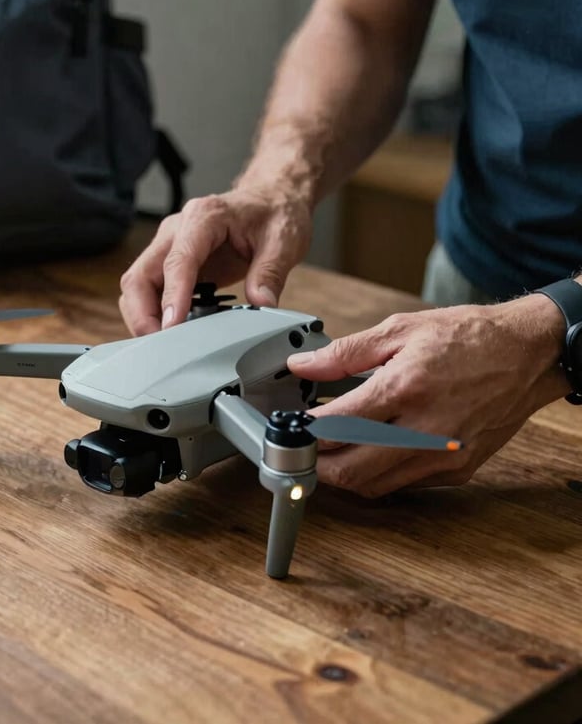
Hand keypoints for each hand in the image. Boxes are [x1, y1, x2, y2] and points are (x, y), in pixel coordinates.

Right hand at [119, 183, 313, 334]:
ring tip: (164, 344)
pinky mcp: (172, 261)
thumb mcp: (284, 241)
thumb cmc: (273, 213)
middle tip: (161, 345)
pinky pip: (151, 289)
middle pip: (141, 274)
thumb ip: (270, 272)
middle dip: (143, 313)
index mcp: (204, 217)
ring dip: (143, 316)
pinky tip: (172, 331)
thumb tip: (261, 304)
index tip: (172, 325)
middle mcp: (178, 229)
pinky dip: (153, 312)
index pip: (178, 260)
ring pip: (138, 283)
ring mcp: (170, 245)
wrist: (271, 199)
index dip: (173, 295)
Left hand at [287, 295, 568, 496]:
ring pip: (375, 486)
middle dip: (315, 465)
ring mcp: (444, 455)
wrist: (528, 353)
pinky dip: (378, 475)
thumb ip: (345, 353)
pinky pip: (404, 485)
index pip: (337, 426)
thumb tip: (304, 366)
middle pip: (351, 470)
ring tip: (328, 453)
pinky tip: (369, 454)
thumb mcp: (400, 329)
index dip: (304, 432)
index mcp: (406, 388)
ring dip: (344, 475)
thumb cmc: (467, 337)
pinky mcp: (458, 469)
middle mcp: (426, 429)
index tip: (288, 428)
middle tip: (300, 450)